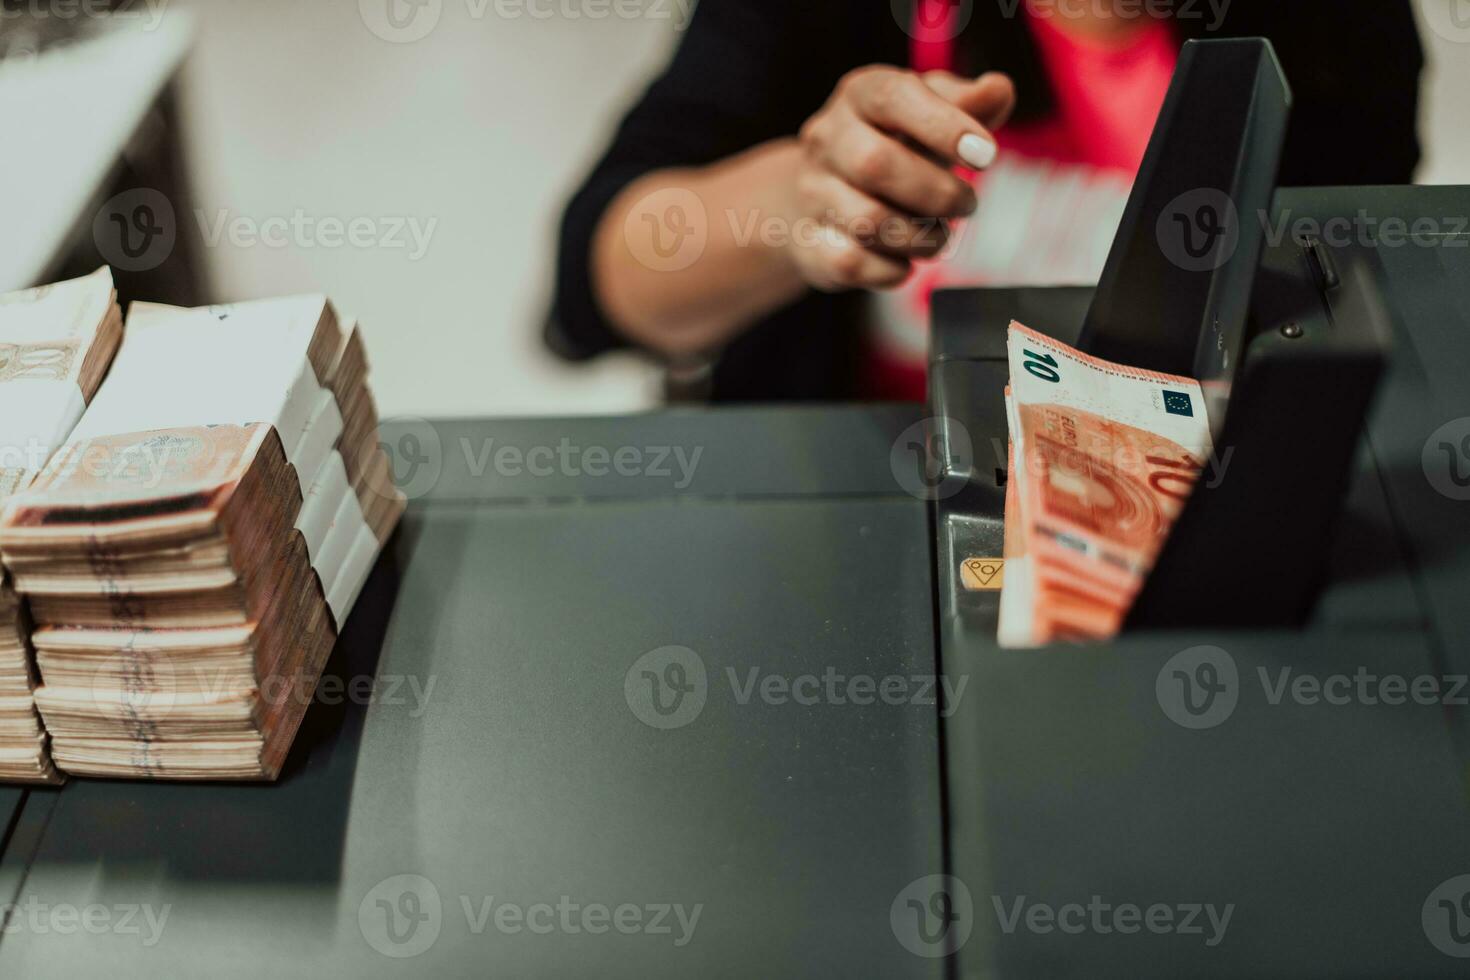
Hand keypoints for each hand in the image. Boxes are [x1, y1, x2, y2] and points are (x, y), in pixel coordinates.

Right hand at [787, 67, 1014, 291]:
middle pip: (876, 165)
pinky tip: (906, 261)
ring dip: (921, 238)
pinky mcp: (809, 242)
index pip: (893, 97)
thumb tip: (999, 91)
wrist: (822, 190)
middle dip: (938, 193)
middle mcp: (827, 138)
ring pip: (867, 221)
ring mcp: (812, 191)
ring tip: (939, 235)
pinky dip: (892, 270)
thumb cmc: (892, 145)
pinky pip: (851, 263)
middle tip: (966, 204)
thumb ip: (969, 103)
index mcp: (860, 95)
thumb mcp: (930, 116)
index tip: (986, 155)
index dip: (944, 126)